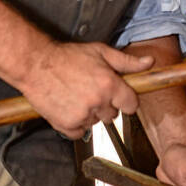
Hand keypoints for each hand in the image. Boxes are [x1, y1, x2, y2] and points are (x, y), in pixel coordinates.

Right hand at [20, 41, 153, 139]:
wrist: (35, 64)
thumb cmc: (67, 57)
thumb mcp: (100, 52)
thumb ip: (127, 61)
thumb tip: (149, 62)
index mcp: (109, 84)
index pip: (131, 104)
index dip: (126, 100)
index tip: (119, 97)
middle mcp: (98, 102)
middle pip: (113, 115)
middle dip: (106, 105)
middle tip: (91, 91)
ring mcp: (82, 115)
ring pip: (96, 123)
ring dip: (89, 113)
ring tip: (76, 96)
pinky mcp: (66, 124)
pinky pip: (79, 132)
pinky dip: (75, 124)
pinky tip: (68, 107)